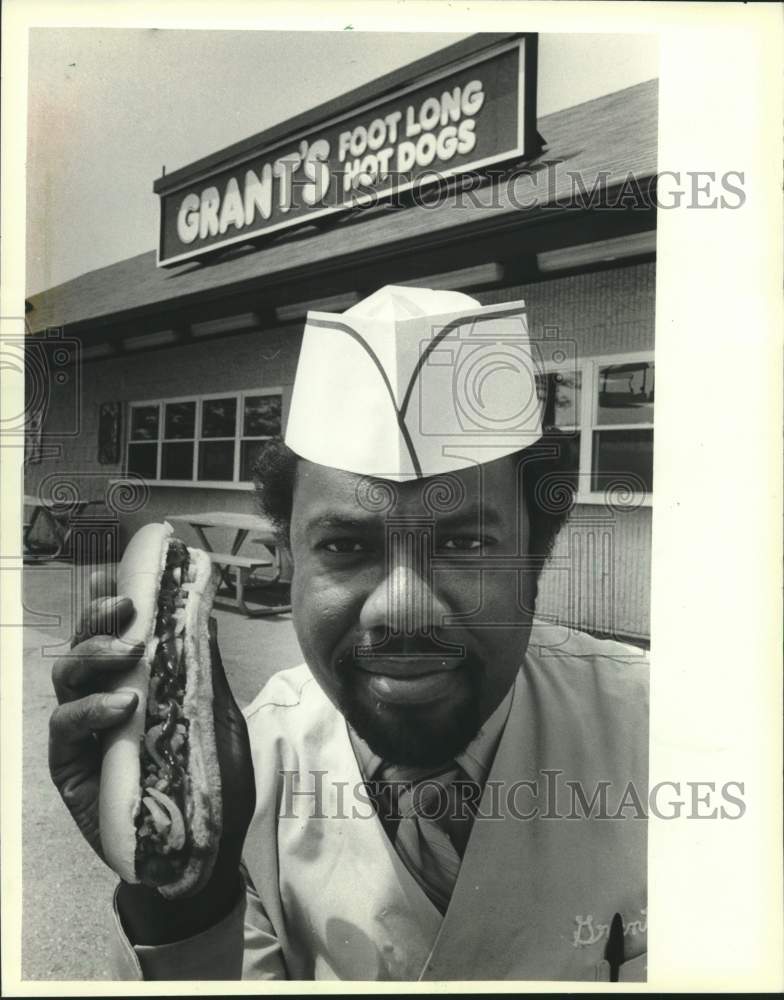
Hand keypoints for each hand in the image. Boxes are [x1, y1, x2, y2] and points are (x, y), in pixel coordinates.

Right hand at [49, 567, 255, 943]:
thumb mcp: (217, 719)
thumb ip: (203, 672)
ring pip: (67, 679)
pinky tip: (121, 707)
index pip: (115, 635)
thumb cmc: (212, 785)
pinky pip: (64, 728)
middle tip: (126, 610)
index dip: (110, 604)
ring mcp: (84, 734)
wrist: (205, 853)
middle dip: (99, 620)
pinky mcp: (71, 767)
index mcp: (137, 683)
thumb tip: (203, 615)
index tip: (125, 580)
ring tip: (130, 653)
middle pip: (84, 646)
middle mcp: (104, 701)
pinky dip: (90, 710)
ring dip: (93, 656)